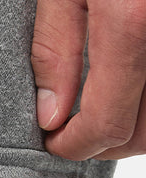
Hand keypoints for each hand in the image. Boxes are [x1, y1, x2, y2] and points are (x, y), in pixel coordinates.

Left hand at [31, 0, 145, 160]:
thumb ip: (54, 47)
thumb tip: (50, 114)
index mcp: (132, 23)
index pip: (107, 124)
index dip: (75, 145)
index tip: (54, 141)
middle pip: (140, 134)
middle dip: (101, 144)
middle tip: (71, 132)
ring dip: (127, 127)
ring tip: (94, 111)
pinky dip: (141, 106)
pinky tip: (120, 90)